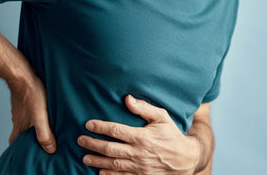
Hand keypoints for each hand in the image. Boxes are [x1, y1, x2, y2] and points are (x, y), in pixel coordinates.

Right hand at [8, 74, 56, 152]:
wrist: (22, 74)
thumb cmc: (31, 94)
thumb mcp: (40, 117)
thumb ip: (44, 134)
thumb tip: (50, 150)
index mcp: (19, 126)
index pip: (14, 142)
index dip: (20, 148)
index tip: (27, 151)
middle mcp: (17, 118)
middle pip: (20, 132)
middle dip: (29, 136)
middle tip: (40, 138)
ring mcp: (19, 108)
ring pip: (24, 120)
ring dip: (32, 124)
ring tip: (45, 124)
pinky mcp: (23, 98)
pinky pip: (27, 109)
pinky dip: (33, 112)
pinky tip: (43, 108)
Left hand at [77, 95, 199, 173]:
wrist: (186, 159)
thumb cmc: (172, 135)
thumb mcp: (162, 117)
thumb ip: (144, 108)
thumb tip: (127, 98)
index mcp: (141, 137)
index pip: (115, 130)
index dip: (100, 127)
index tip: (88, 124)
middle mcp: (138, 153)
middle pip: (109, 148)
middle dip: (92, 144)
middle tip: (80, 140)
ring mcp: (138, 167)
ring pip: (112, 164)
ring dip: (97, 161)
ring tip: (84, 158)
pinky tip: (100, 173)